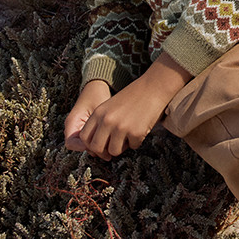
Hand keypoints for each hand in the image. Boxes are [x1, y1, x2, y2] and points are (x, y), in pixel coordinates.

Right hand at [64, 80, 110, 150]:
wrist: (98, 87)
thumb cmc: (98, 95)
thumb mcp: (98, 108)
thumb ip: (98, 123)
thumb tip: (101, 141)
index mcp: (72, 122)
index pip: (71, 143)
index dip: (84, 147)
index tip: (100, 143)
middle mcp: (73, 129)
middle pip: (80, 147)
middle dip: (95, 149)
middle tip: (110, 149)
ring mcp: (80, 130)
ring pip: (87, 146)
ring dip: (99, 147)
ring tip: (113, 144)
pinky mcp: (88, 130)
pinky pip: (93, 141)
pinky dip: (102, 142)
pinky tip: (113, 140)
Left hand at [65, 54, 192, 160]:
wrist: (154, 87)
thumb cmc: (134, 96)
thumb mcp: (110, 106)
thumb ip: (101, 122)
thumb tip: (97, 145)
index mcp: (98, 113)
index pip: (84, 137)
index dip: (91, 144)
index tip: (101, 144)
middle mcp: (107, 121)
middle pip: (96, 148)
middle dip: (105, 151)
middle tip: (114, 147)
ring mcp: (121, 127)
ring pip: (114, 151)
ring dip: (122, 147)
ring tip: (129, 136)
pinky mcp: (135, 133)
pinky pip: (132, 147)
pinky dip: (137, 141)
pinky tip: (140, 130)